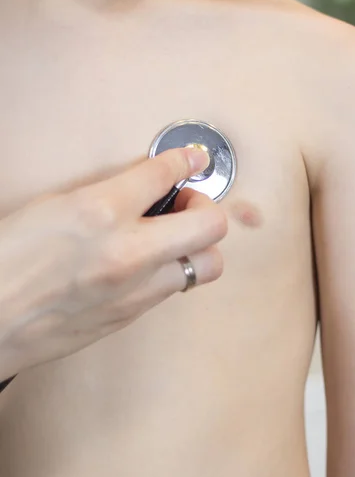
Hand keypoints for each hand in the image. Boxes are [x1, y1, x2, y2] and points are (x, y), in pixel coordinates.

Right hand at [0, 148, 226, 380]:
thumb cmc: (8, 258)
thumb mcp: (53, 206)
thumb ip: (107, 194)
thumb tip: (145, 186)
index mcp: (100, 212)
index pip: (165, 174)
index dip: (183, 161)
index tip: (191, 160)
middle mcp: (127, 252)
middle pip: (212, 225)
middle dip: (207, 207)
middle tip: (185, 206)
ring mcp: (135, 290)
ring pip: (207, 265)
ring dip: (196, 246)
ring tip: (170, 239)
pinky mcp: (133, 316)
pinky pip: (174, 289)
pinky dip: (171, 270)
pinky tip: (146, 264)